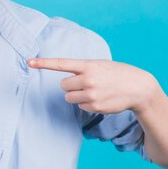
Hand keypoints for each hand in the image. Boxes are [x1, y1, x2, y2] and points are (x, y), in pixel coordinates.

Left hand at [27, 58, 159, 114]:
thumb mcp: (100, 64)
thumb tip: (66, 81)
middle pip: (63, 85)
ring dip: (77, 95)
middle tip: (86, 83)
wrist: (139, 88)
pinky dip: (86, 103)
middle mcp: (88, 79)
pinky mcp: (95, 106)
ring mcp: (91, 94)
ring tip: (93, 90)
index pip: (61, 63)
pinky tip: (100, 98)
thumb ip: (83, 68)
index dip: (43, 63)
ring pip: (69, 97)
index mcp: (88, 65)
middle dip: (71, 85)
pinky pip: (80, 106)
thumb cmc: (117, 73)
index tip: (29, 62)